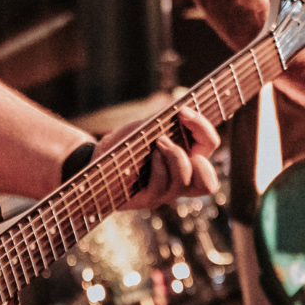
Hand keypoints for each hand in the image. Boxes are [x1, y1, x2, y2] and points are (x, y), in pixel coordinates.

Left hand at [99, 105, 221, 210]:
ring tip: (159, 142)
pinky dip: (158, 166)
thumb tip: (179, 105)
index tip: (183, 110)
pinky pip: (162, 185)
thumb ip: (165, 120)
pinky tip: (150, 155)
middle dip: (201, 159)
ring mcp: (166, 192)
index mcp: (187, 157)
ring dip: (175, 156)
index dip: (203, 126)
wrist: (95, 161)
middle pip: (209, 182)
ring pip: (186, 181)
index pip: (209, 144)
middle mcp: (181, 179)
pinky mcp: (149, 199)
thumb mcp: (146, 127)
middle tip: (182, 144)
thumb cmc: (124, 143)